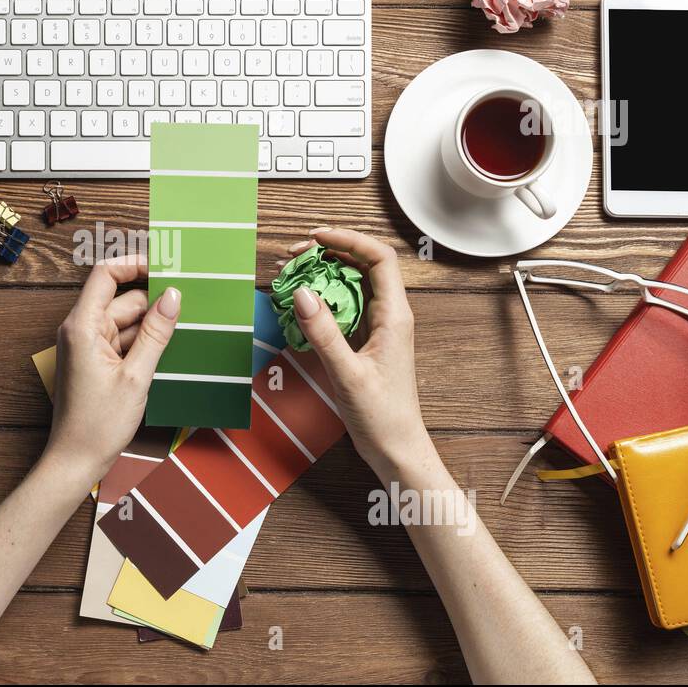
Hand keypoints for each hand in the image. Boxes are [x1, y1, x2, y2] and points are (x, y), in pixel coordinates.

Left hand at [46, 256, 179, 484]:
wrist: (76, 460)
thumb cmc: (98, 424)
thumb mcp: (136, 376)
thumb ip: (156, 333)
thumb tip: (174, 296)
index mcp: (82, 326)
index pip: (105, 275)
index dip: (135, 265)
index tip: (165, 267)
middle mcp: (81, 330)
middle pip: (122, 300)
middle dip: (153, 303)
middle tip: (188, 308)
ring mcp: (87, 346)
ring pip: (126, 321)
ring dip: (151, 327)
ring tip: (181, 337)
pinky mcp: (95, 361)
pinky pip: (123, 340)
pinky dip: (143, 344)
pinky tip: (165, 354)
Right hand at [287, 228, 431, 476]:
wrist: (396, 448)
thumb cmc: (383, 417)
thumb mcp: (348, 375)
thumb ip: (324, 334)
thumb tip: (302, 293)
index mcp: (395, 316)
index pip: (379, 258)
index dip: (349, 239)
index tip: (316, 238)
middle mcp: (389, 315)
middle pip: (362, 265)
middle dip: (328, 252)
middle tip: (293, 255)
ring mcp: (377, 327)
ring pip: (351, 284)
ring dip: (322, 274)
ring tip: (291, 274)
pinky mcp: (365, 340)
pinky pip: (344, 307)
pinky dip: (321, 299)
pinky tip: (299, 304)